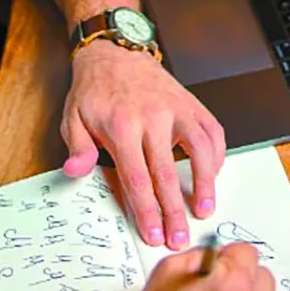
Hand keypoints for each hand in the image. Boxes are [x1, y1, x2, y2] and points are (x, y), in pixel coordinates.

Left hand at [61, 40, 225, 250]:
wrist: (116, 52)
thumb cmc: (95, 91)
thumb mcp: (73, 118)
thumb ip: (78, 148)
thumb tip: (76, 172)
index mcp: (121, 126)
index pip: (137, 178)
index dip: (147, 210)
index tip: (153, 234)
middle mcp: (153, 118)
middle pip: (169, 174)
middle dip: (175, 212)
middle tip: (179, 238)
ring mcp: (177, 110)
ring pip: (201, 152)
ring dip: (206, 186)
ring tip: (204, 211)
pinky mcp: (193, 105)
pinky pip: (213, 134)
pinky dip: (216, 158)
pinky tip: (211, 179)